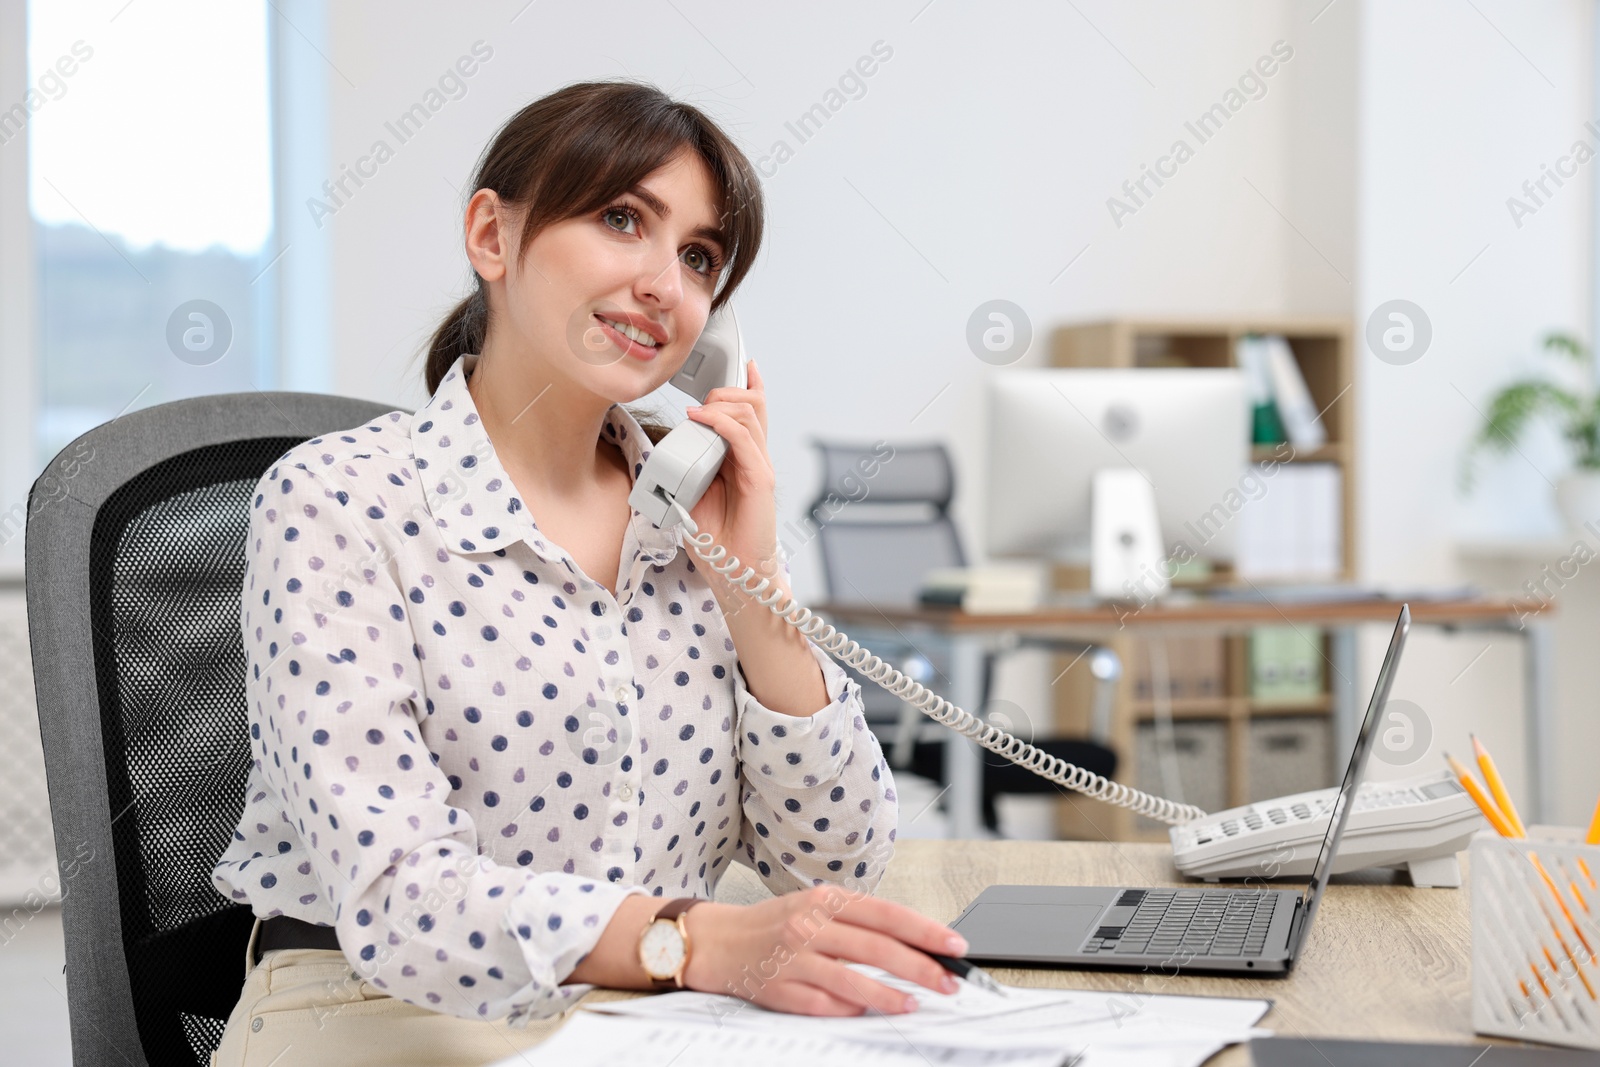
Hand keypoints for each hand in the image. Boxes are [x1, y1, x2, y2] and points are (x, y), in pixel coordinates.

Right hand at [680, 886, 966, 1015]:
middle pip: (877, 948)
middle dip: (921, 967)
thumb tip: (912, 942)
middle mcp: (811, 926)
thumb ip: (859, 921)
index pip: (887, 914)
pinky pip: (826, 1005)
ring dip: (891, 996)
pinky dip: (852, 1009)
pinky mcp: (782, 990)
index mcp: (825, 900)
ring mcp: (795, 959)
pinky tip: (871, 1012)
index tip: (955, 944)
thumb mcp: (817, 907)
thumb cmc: (776, 923)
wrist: (718, 941)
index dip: (925, 930)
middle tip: (949, 981)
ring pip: (854, 981)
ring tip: (915, 1003)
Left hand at [683, 360, 782, 593]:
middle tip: (700, 403)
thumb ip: (690, 469)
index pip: (751, 411)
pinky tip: (700, 420)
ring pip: (750, 413)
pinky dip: (721, 423)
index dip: (747, 385)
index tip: (741, 365)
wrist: (736, 573)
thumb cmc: (717, 540)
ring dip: (721, 403)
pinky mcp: (760, 480)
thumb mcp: (694, 495)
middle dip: (725, 392)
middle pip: (752, 403)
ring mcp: (759, 467)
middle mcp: (755, 458)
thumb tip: (671, 447)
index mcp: (743, 459)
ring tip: (698, 411)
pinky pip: (744, 439)